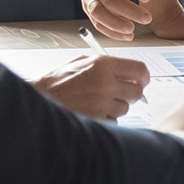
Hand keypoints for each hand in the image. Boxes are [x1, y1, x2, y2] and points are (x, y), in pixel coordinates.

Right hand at [31, 54, 149, 120]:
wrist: (40, 97)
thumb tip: (128, 72)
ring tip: (101, 101)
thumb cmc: (60, 80)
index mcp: (103, 64)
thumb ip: (107, 65)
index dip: (144, 76)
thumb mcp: (82, 62)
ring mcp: (101, 103)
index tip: (142, 80)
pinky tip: (94, 111)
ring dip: (117, 106)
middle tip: (124, 92)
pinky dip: (107, 117)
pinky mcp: (96, 119)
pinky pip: (114, 120)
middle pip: (137, 91)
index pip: (139, 70)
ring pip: (125, 107)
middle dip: (133, 93)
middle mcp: (105, 83)